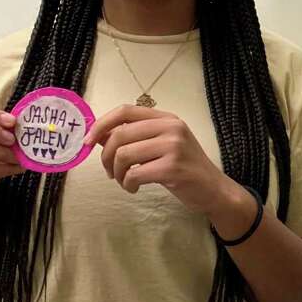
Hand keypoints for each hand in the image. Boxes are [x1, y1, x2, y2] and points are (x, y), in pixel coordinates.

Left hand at [84, 105, 234, 215]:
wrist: (214, 190)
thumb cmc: (185, 168)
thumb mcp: (161, 146)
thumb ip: (135, 138)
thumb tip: (98, 135)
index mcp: (167, 118)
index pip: (125, 111)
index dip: (101, 124)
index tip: (87, 140)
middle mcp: (171, 127)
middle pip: (120, 134)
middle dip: (107, 156)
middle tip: (110, 171)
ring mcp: (173, 147)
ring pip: (124, 154)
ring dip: (117, 173)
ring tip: (124, 181)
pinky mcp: (172, 168)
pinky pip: (134, 174)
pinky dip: (127, 184)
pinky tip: (134, 188)